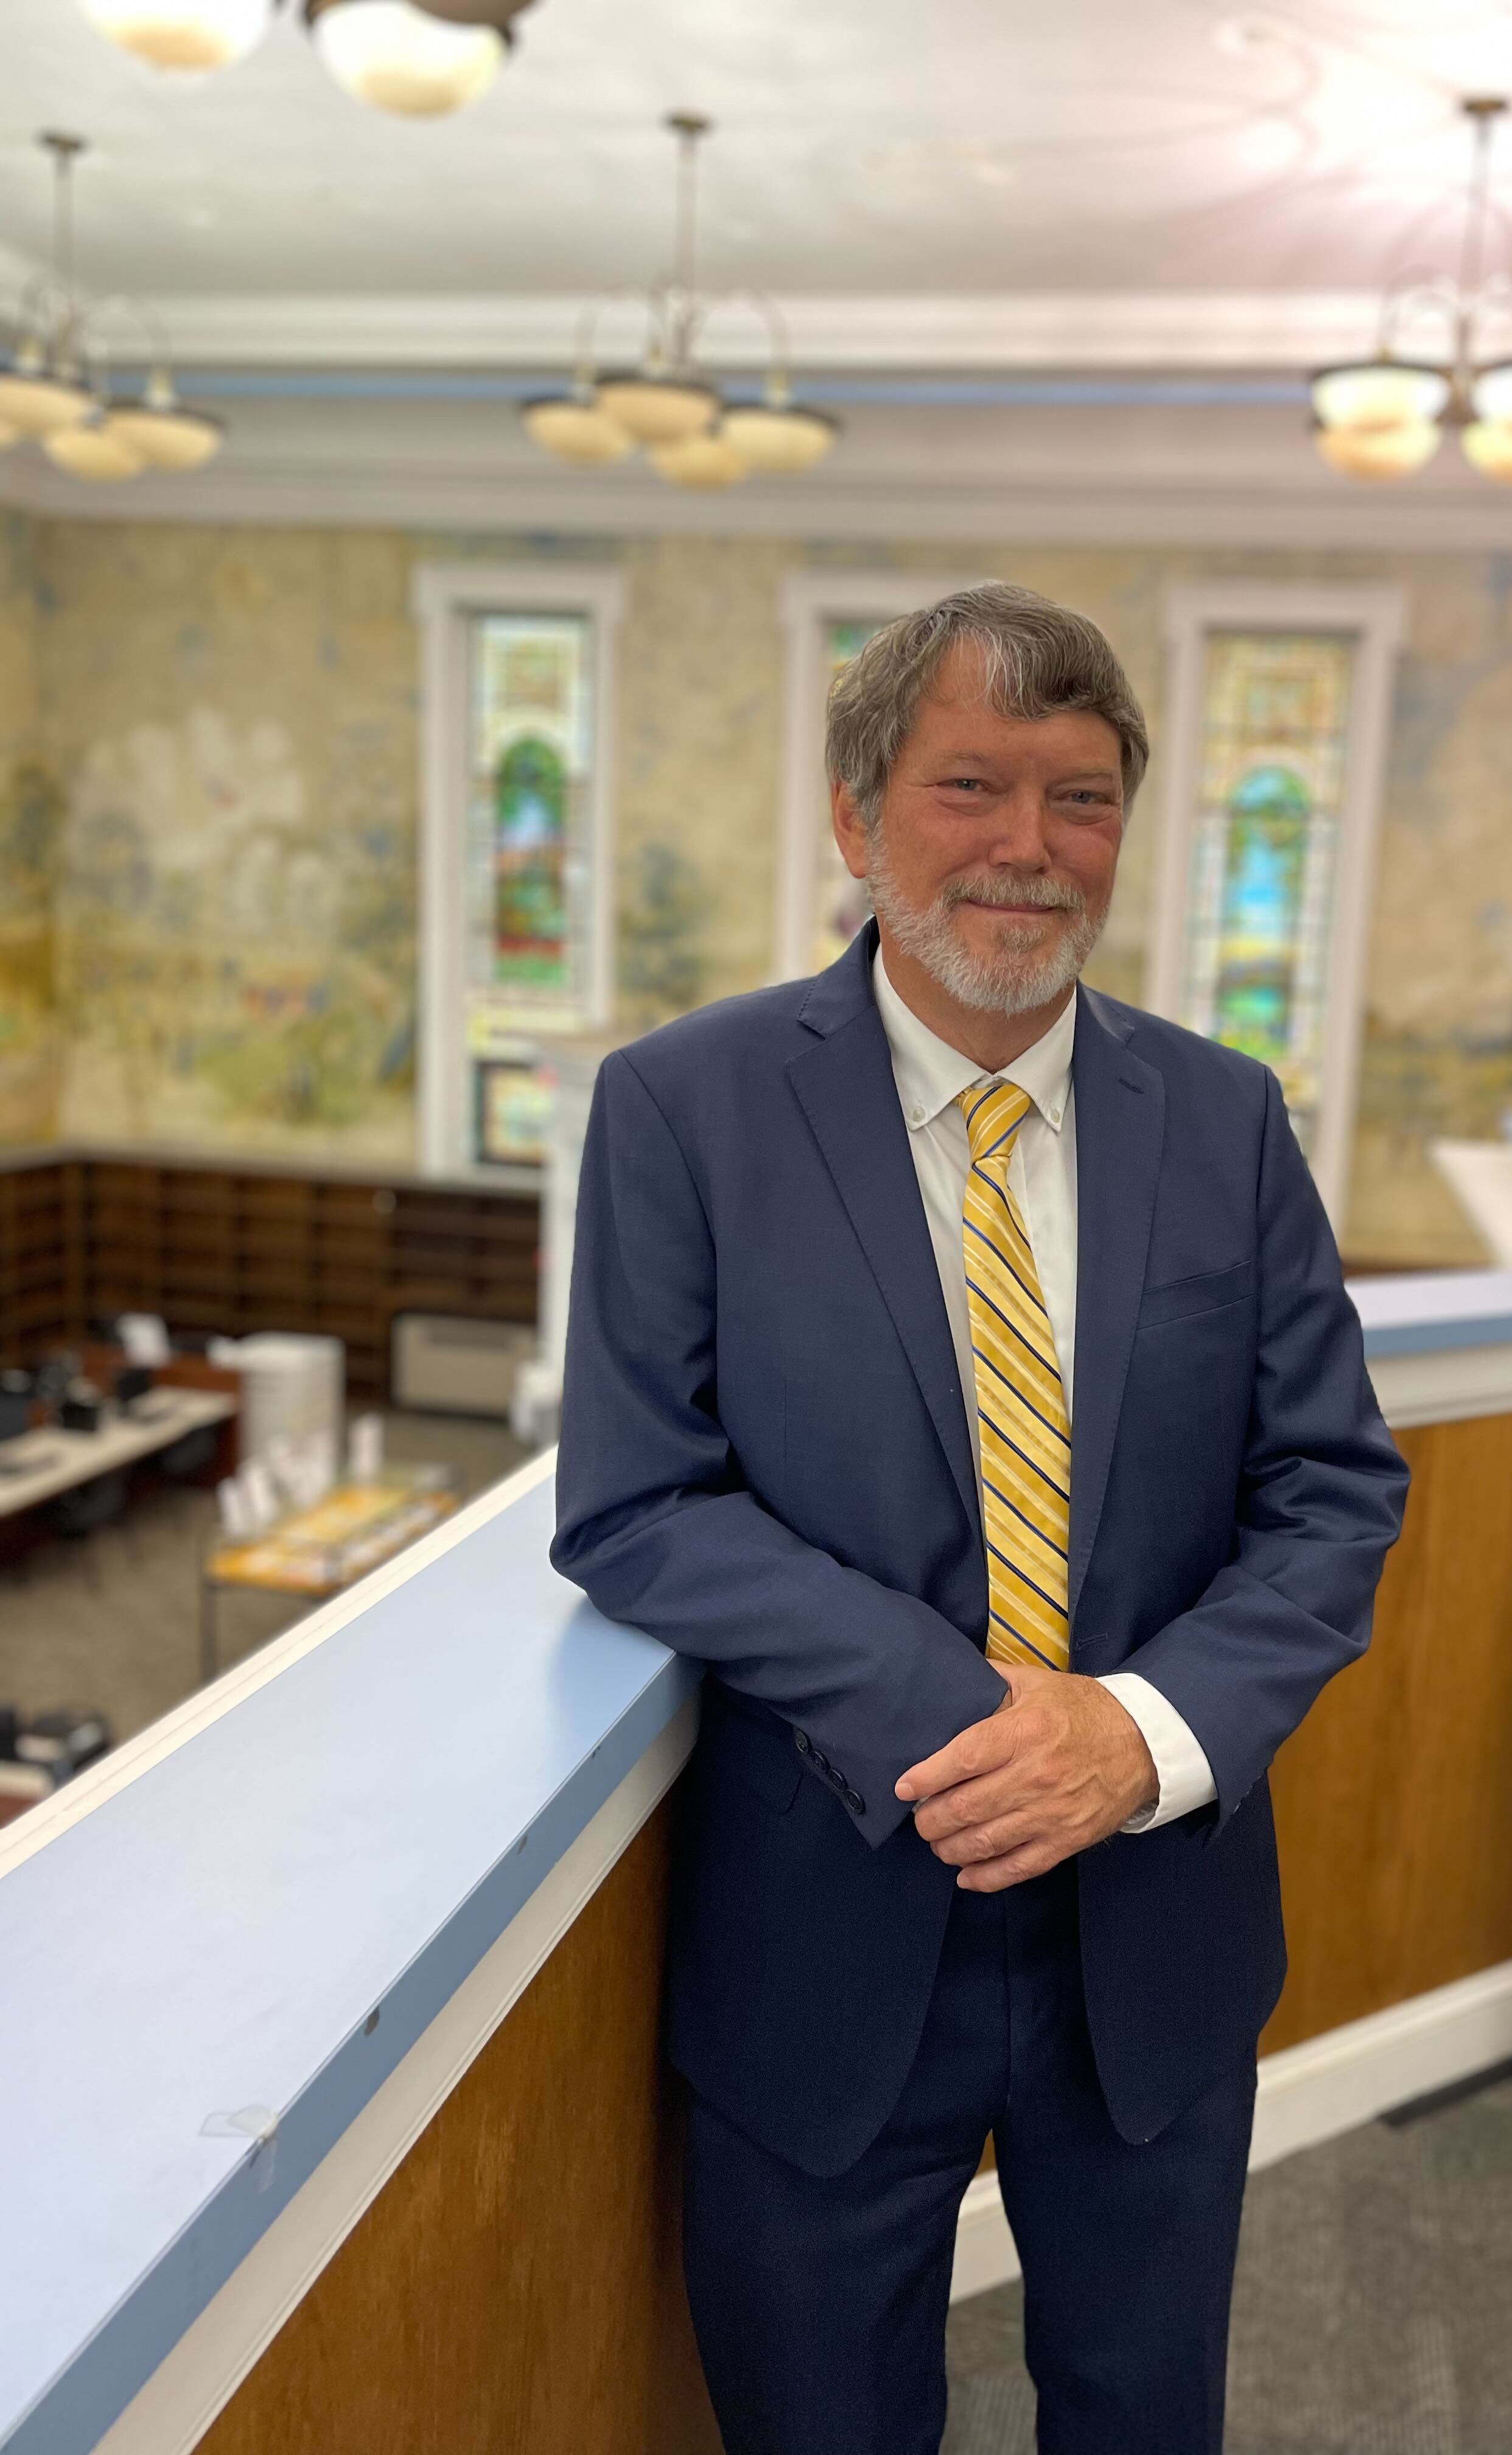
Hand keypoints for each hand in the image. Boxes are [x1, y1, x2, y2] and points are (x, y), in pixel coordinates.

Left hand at [895, 1662, 1158, 1891]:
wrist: (1144, 1742)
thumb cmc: (1084, 1709)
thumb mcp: (1037, 1682)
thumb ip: (991, 1681)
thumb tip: (947, 1676)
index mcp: (1023, 1731)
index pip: (963, 1758)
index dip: (927, 1777)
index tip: (903, 1787)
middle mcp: (1034, 1775)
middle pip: (966, 1807)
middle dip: (931, 1820)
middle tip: (919, 1820)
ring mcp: (1051, 1813)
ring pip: (986, 1842)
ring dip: (951, 1849)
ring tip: (938, 1844)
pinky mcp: (1068, 1840)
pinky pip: (1020, 1867)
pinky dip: (987, 1877)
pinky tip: (966, 1876)